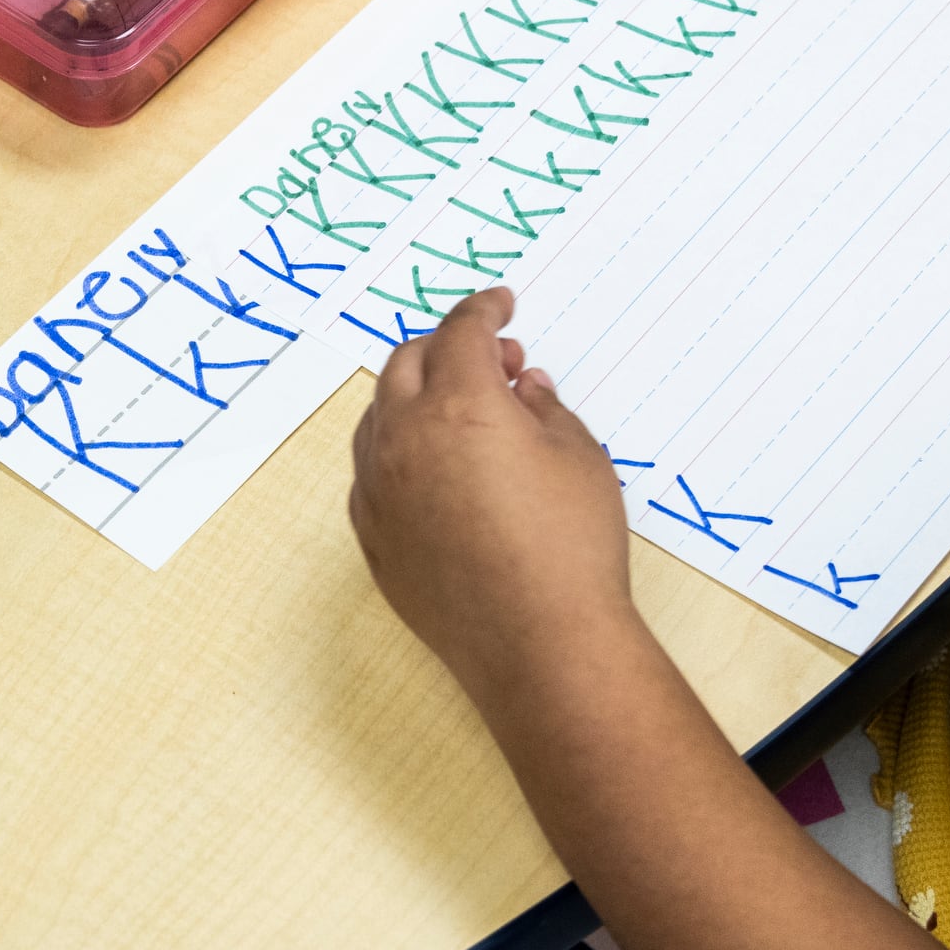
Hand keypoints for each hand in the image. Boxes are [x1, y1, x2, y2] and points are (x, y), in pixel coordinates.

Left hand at [346, 288, 637, 701]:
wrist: (541, 644)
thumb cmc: (571, 548)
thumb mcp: (578, 456)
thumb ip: (544, 408)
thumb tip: (524, 387)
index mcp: (458, 406)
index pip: (460, 333)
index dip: (483, 309)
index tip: (500, 305)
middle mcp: (404, 441)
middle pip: (407, 365)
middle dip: (446, 348)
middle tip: (495, 361)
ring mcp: (380, 492)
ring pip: (378, 417)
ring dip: (415, 396)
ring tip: (465, 411)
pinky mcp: (374, 538)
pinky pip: (371, 472)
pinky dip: (398, 450)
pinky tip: (436, 465)